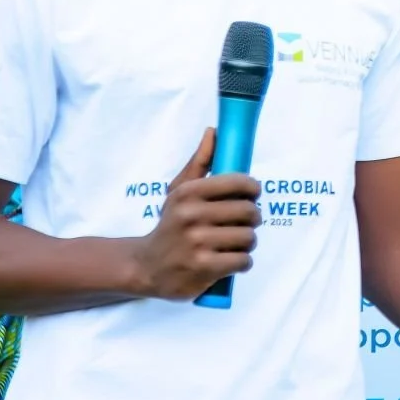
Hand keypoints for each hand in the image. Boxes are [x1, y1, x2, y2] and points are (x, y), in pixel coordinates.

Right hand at [129, 129, 260, 299]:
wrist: (146, 266)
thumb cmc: (171, 224)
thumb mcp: (179, 191)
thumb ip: (200, 162)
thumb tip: (214, 131)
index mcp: (189, 192)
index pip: (239, 182)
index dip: (252, 189)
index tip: (251, 195)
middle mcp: (191, 215)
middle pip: (249, 211)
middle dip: (252, 218)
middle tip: (242, 222)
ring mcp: (197, 243)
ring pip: (249, 237)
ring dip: (247, 242)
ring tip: (234, 242)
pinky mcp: (204, 268)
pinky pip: (243, 261)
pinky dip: (242, 262)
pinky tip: (230, 259)